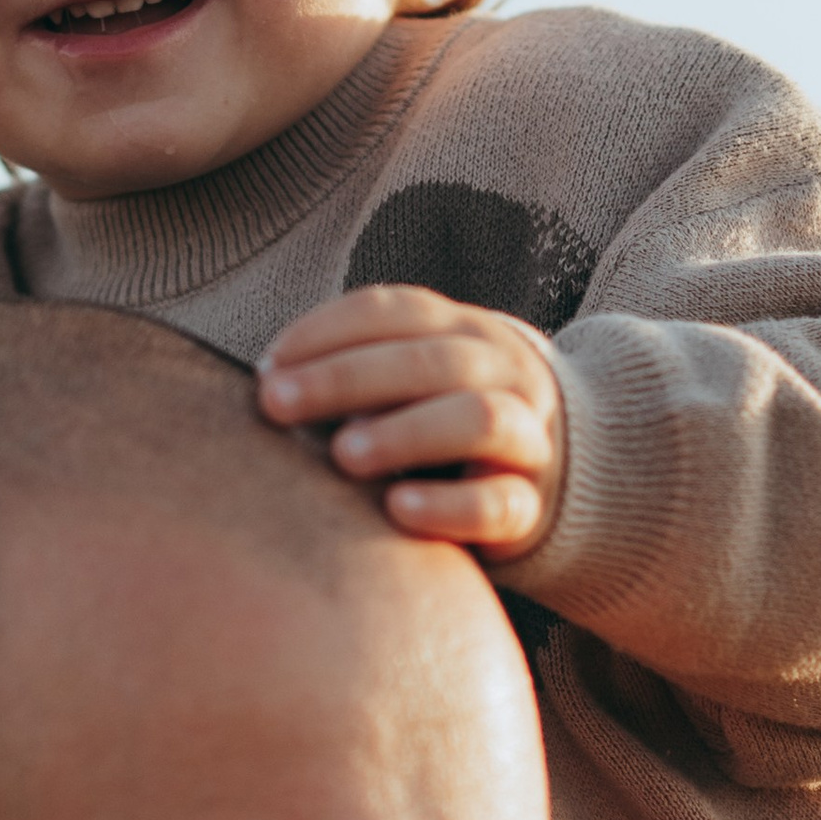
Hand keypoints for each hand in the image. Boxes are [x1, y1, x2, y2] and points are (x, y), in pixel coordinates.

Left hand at [255, 285, 566, 558]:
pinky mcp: (532, 507)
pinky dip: (448, 506)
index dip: (327, 331)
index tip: (266, 365)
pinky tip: (396, 508)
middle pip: (431, 361)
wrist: (554, 478)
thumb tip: (267, 382)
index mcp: (464, 332)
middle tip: (276, 405)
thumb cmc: (443, 425)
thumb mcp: (411, 383)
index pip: (396, 311)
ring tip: (342, 456)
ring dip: (404, 432)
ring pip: (479, 418)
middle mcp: (503, 373)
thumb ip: (356, 374)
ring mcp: (526, 439)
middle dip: (346, 378)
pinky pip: (500, 503)